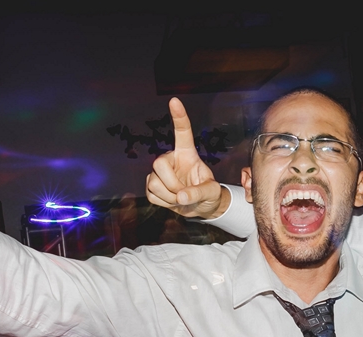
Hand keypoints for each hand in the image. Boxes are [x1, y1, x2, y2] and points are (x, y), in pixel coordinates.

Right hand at [145, 98, 228, 219]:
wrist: (199, 208)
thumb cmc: (208, 195)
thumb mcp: (211, 193)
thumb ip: (199, 193)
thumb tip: (180, 196)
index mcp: (187, 153)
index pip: (182, 132)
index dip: (178, 117)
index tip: (174, 101)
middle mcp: (171, 159)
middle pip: (158, 164)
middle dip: (172, 184)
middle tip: (184, 194)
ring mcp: (159, 172)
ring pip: (154, 182)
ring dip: (169, 197)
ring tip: (181, 198)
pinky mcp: (151, 186)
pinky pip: (151, 194)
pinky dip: (164, 203)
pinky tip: (173, 200)